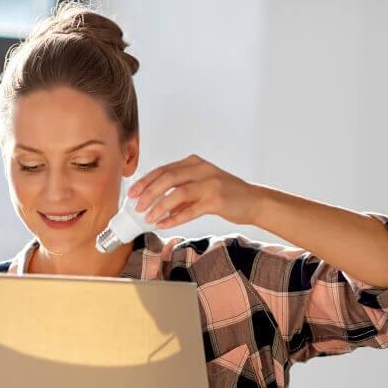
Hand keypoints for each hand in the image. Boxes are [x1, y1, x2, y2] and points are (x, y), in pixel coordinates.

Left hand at [127, 154, 264, 227]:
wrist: (254, 201)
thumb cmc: (226, 195)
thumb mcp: (201, 187)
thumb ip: (181, 194)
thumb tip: (157, 206)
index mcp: (195, 163)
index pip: (164, 169)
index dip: (146, 181)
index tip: (132, 192)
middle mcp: (201, 170)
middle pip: (168, 178)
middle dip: (149, 192)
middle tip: (137, 206)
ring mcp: (210, 184)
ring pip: (178, 193)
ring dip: (160, 206)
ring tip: (148, 217)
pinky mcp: (217, 200)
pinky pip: (191, 210)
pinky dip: (175, 218)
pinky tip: (163, 224)